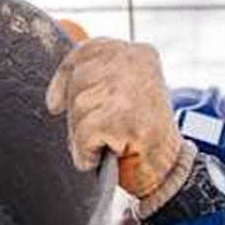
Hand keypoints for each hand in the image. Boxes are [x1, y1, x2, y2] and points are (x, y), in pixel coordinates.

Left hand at [45, 37, 192, 206]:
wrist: (170, 172)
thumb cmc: (145, 138)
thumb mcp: (125, 95)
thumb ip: (97, 82)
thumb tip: (54, 98)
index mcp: (138, 54)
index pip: (87, 52)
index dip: (66, 78)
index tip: (55, 103)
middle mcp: (135, 64)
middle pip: (78, 82)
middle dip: (79, 113)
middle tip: (103, 134)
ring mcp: (127, 90)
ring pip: (78, 108)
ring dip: (85, 135)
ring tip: (111, 144)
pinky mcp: (119, 118)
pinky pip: (82, 135)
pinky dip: (87, 153)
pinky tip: (108, 155)